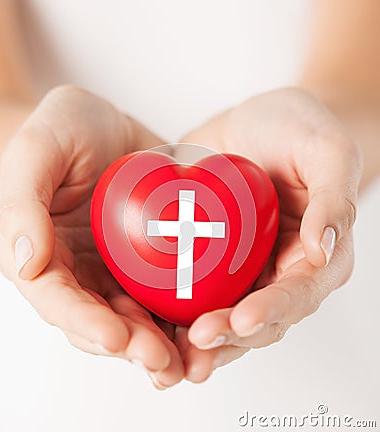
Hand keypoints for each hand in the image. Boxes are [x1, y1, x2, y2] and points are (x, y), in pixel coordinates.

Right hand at [0, 85, 183, 388]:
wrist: (105, 124)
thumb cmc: (65, 130)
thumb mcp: (37, 150)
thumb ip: (23, 203)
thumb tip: (25, 263)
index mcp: (43, 256)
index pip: (58, 300)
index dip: (84, 323)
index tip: (115, 337)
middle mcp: (79, 272)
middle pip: (101, 320)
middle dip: (131, 346)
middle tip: (163, 363)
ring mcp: (116, 268)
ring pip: (136, 316)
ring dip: (161, 344)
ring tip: (188, 362)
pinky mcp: (150, 260)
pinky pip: (167, 292)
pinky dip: (184, 315)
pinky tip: (207, 326)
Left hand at [177, 88, 362, 381]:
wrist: (258, 121)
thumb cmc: (299, 131)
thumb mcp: (327, 152)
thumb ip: (334, 200)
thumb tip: (324, 249)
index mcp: (313, 256)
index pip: (297, 294)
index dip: (272, 311)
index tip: (241, 319)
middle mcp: (277, 270)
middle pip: (256, 318)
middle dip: (227, 337)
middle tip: (196, 344)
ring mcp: (239, 268)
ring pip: (221, 315)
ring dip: (197, 341)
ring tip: (169, 358)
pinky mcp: (207, 258)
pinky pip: (189, 289)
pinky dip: (170, 312)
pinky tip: (146, 326)